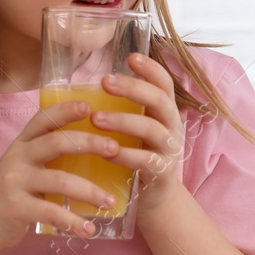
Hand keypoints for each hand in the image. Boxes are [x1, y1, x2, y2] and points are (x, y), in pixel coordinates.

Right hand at [0, 99, 120, 251]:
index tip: (90, 106)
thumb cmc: (10, 193)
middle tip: (116, 148)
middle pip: (56, 143)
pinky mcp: (15, 207)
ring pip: (59, 180)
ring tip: (110, 201)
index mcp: (23, 144)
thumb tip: (98, 150)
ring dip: (89, 191)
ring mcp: (14, 182)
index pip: (44, 119)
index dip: (66, 110)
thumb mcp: (24, 167)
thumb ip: (49, 157)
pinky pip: (50, 212)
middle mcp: (17, 158)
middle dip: (89, 143)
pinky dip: (73, 221)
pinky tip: (89, 229)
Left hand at [92, 52, 186, 214]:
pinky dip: (126, 155)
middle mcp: (172, 127)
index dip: (151, 69)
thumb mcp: (135, 128)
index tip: (130, 57)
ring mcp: (169, 150)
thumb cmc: (136, 154)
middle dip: (134, 89)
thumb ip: (120, 108)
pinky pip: (146, 161)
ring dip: (123, 121)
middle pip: (160, 100)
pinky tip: (107, 151)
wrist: (154, 196)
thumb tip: (82, 86)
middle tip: (106, 82)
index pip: (164, 83)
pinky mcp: (162, 173)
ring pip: (152, 130)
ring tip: (95, 119)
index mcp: (165, 111)